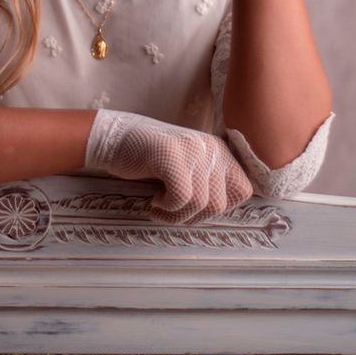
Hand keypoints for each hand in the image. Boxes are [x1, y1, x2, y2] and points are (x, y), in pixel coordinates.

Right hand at [86, 109, 252, 222]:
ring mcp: (191, 149)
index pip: (242, 191)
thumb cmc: (148, 159)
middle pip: (220, 203)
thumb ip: (208, 182)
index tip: (193, 206)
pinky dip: (167, 208)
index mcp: (218, 150)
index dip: (218, 206)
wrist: (113, 139)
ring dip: (177, 215)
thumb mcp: (186, 167)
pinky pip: (182, 198)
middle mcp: (210, 147)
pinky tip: (154, 200)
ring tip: (160, 205)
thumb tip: (221, 210)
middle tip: (172, 209)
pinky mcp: (171, 155)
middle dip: (194, 216)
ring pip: (201, 203)